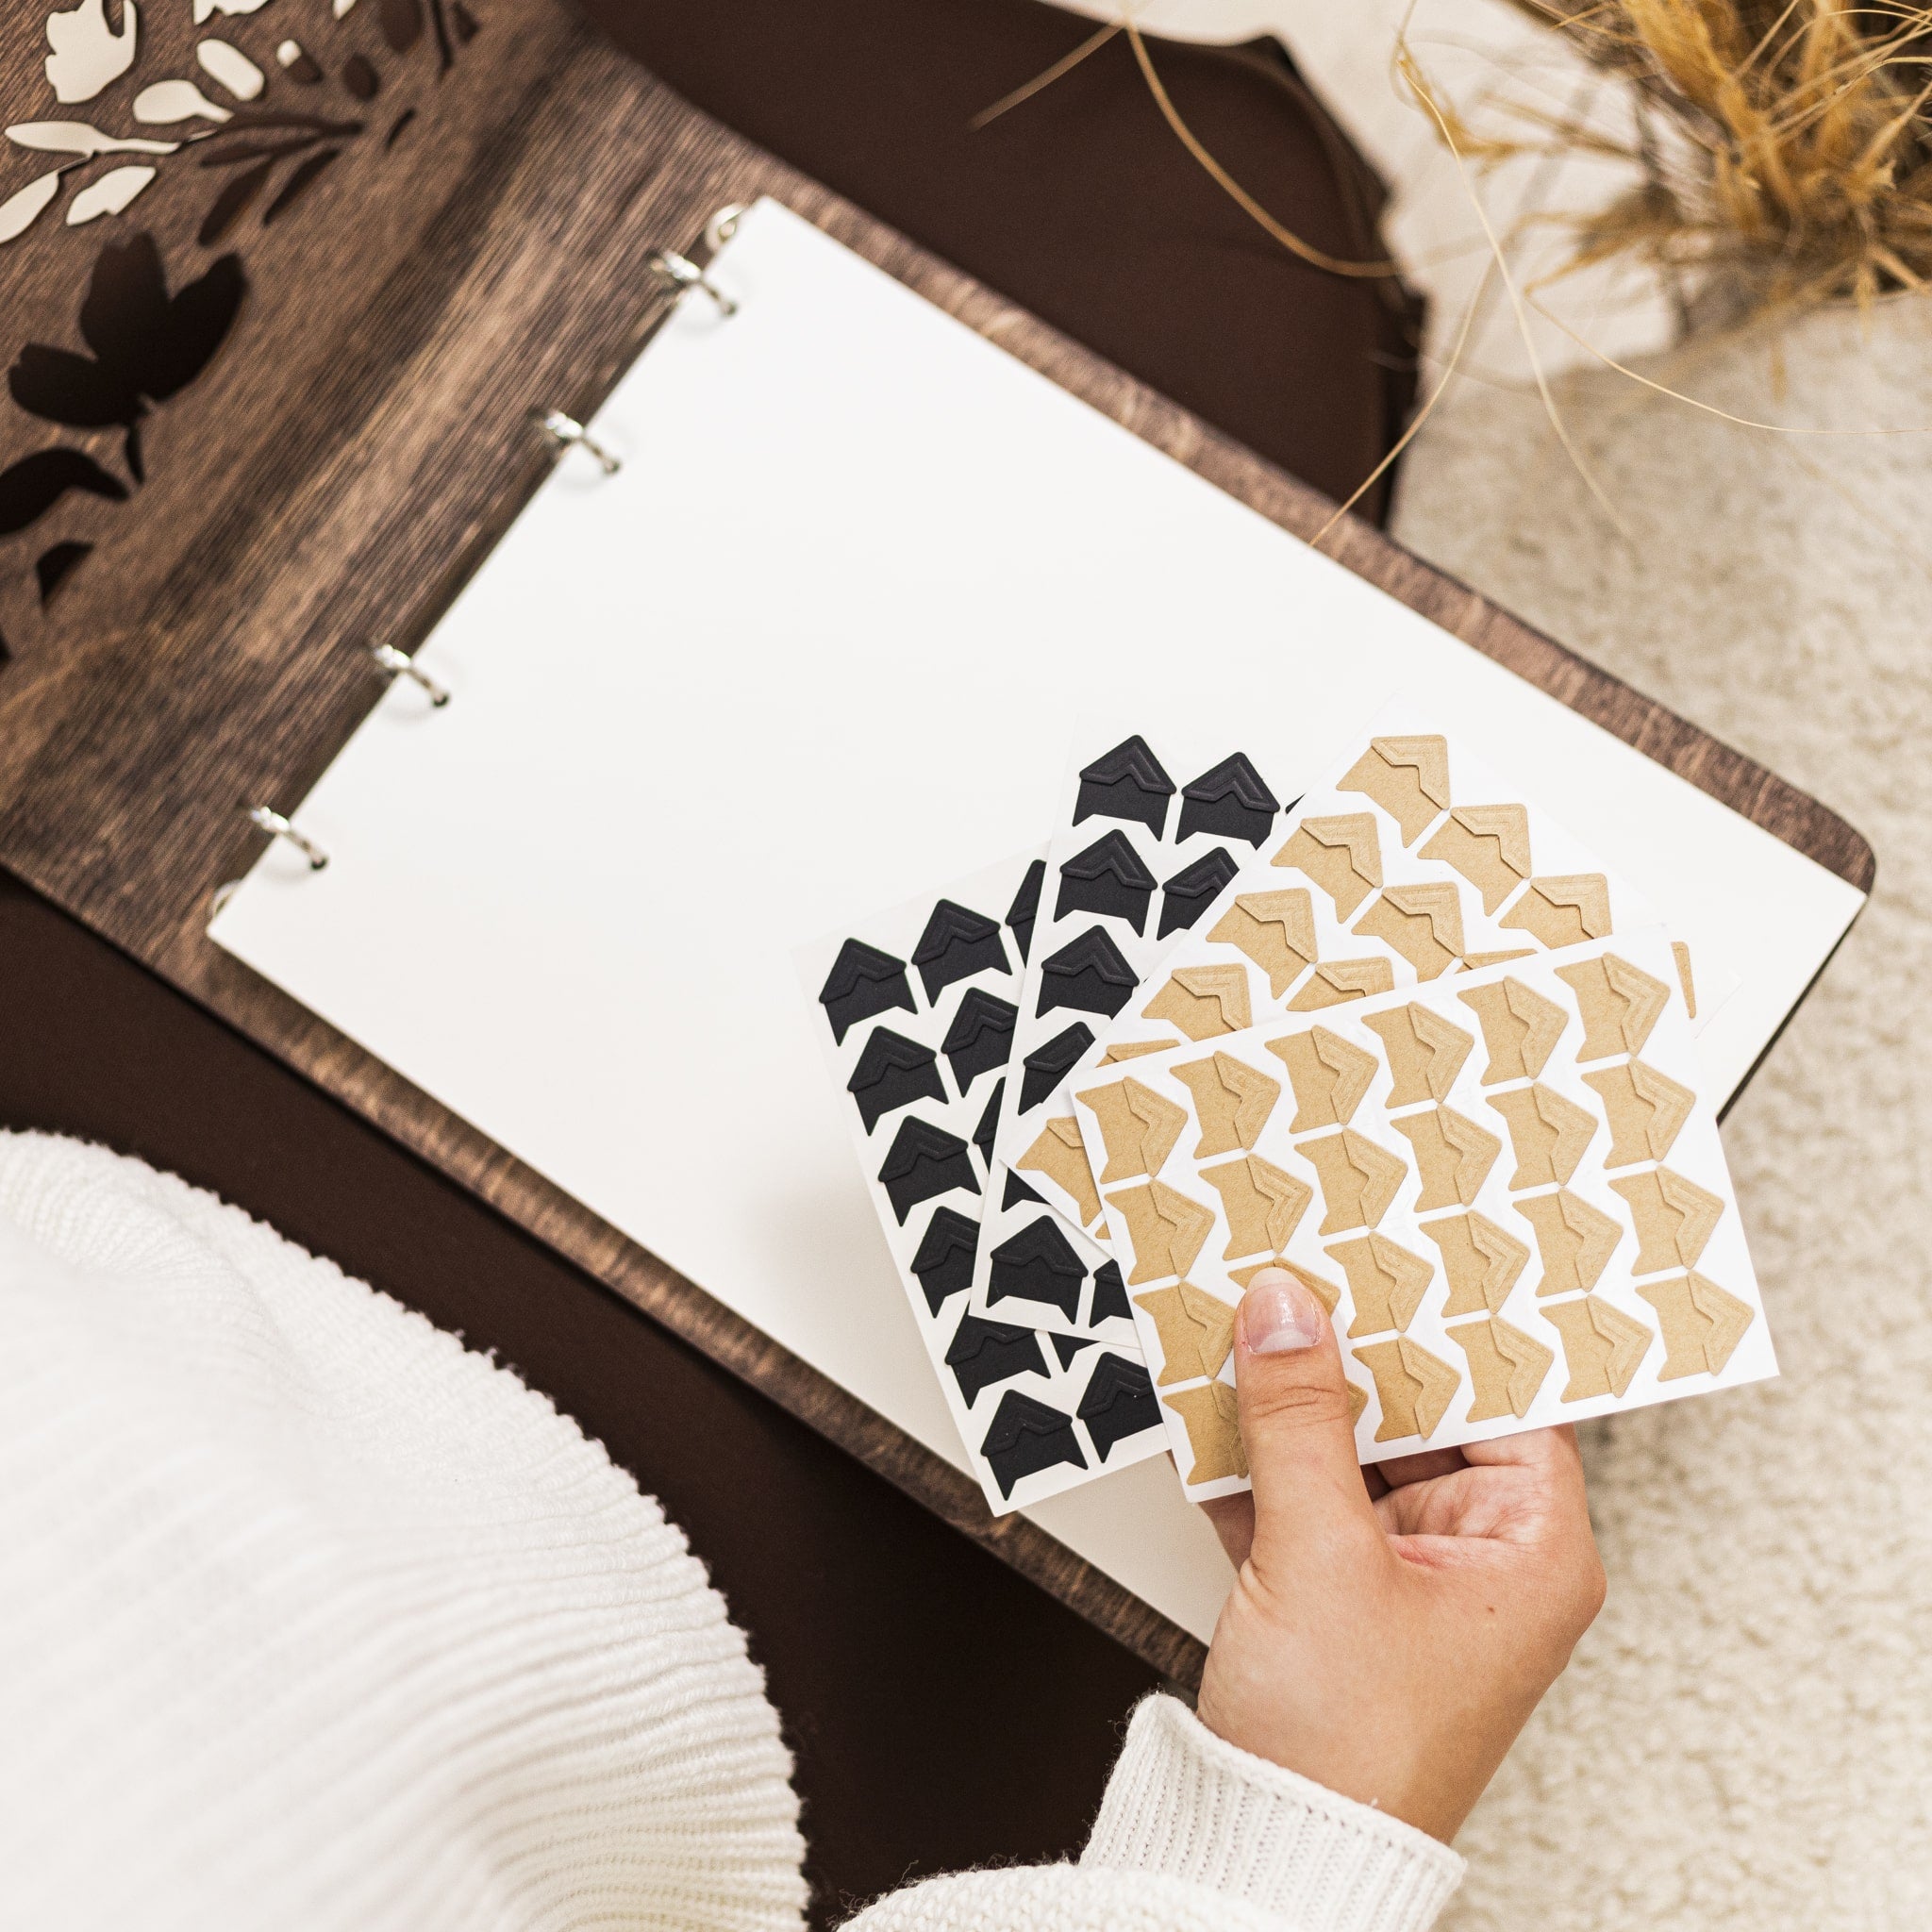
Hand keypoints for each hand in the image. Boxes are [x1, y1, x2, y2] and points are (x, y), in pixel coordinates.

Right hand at [1196, 1269, 1605, 1842]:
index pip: (1503, 1397)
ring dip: (1285, 1409)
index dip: (1444, 1327)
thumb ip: (1298, 1420)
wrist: (1274, 1857)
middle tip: (1293, 1276)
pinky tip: (1206, 1409)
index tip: (1390, 1256)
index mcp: (1529, 1549)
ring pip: (1346, 1456)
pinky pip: (1301, 1501)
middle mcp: (1480, 1559)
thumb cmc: (1347, 1752)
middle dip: (1342, 1358)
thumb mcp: (1319, 1554)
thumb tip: (1287, 1310)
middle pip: (1415, 1418)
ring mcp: (1404, 1578)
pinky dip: (1254, 1465)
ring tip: (1236, 1327)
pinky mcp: (1337, 1598)